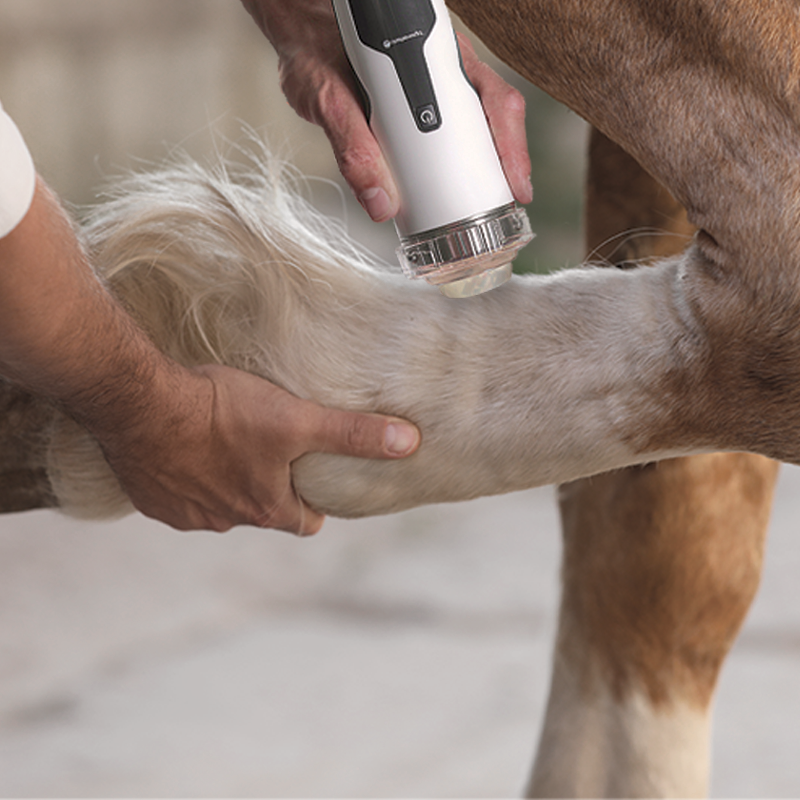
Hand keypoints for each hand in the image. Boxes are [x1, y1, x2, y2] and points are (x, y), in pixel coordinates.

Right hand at [0, 178, 418, 534]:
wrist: (141, 403)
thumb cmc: (221, 411)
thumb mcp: (297, 418)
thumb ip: (353, 435)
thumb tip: (409, 444)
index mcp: (265, 507)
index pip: (305, 522)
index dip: (314, 503)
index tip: (316, 480)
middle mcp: (225, 520)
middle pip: (263, 511)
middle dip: (271, 487)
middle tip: (274, 451)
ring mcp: (185, 513)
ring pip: (220, 504)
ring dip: (227, 481)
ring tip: (230, 441)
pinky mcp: (151, 500)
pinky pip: (180, 495)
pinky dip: (188, 477)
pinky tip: (188, 445)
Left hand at [241, 0, 532, 220]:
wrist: (302, 36)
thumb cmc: (316, 55)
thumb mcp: (326, 98)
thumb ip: (351, 146)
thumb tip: (380, 203)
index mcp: (430, 56)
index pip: (489, 97)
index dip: (508, 142)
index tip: (513, 181)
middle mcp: (442, 69)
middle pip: (495, 115)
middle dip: (507, 162)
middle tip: (507, 203)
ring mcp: (436, 87)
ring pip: (478, 128)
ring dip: (486, 168)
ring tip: (487, 205)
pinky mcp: (422, 108)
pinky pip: (453, 138)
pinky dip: (460, 169)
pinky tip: (455, 193)